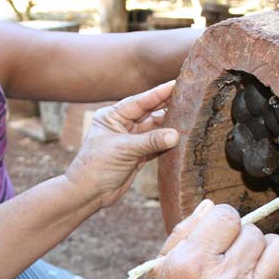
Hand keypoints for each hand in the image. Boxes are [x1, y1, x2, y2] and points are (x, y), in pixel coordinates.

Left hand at [65, 81, 179, 207]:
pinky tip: (182, 138)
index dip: (158, 94)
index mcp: (112, 116)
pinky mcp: (137, 156)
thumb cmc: (96, 167)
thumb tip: (176, 135)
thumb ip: (151, 141)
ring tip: (190, 118)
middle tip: (189, 98)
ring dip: (170, 127)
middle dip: (167, 107)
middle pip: (149, 113)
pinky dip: (167, 143)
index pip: (139, 101)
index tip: (176, 84)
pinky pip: (156, 145)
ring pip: (155, 130)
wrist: (88, 194)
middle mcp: (122, 125)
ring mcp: (130, 141)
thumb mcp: (124, 149)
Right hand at [127, 203, 278, 278]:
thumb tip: (211, 206)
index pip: (226, 216)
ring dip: (265, 249)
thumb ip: (184, 233)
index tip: (216, 231)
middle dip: (239, 236)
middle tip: (226, 251)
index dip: (221, 220)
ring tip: (247, 259)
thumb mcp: (158, 270)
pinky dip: (274, 273)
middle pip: (253, 231)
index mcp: (193, 263)